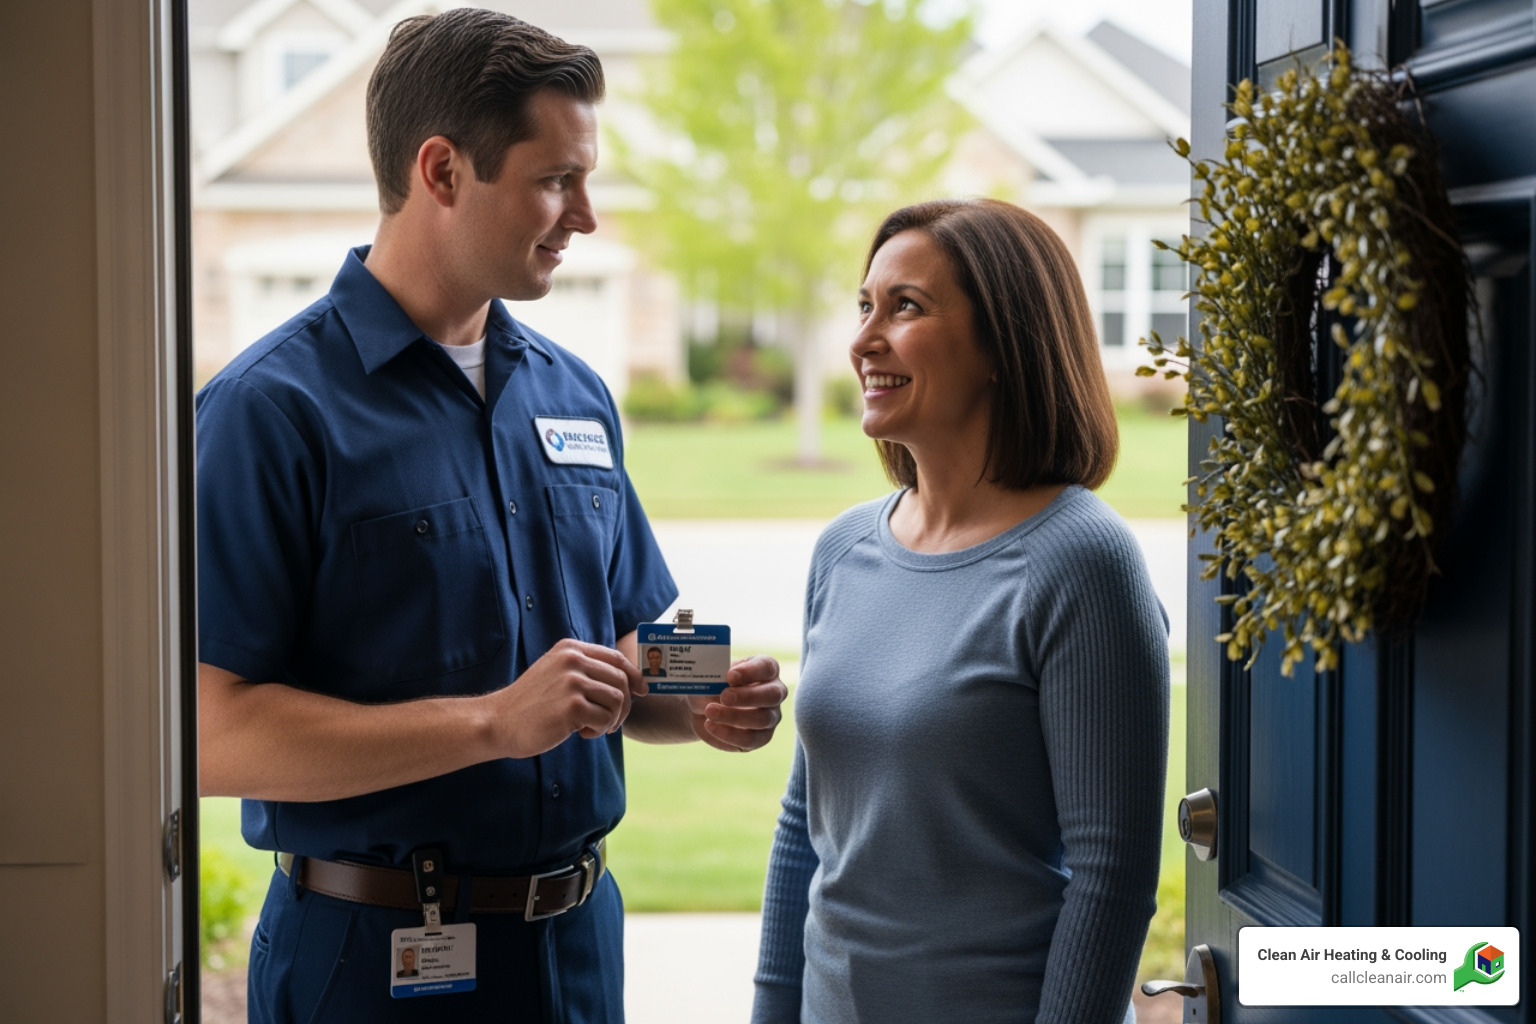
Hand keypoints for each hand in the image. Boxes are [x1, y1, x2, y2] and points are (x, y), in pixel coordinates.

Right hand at [494, 638, 644, 756]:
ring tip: (592, 727)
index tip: (642, 691)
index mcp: (570, 648)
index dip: (634, 676)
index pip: (616, 657)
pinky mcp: (572, 706)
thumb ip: (587, 670)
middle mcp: (573, 660)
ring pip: (618, 700)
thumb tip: (633, 681)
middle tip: (610, 722)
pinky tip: (582, 733)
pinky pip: (606, 719)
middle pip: (622, 680)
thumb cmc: (532, 703)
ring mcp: (572, 682)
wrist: (499, 721)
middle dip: (623, 706)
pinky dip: (599, 730)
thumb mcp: (557, 673)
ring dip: (611, 720)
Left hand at [687, 654, 786, 751]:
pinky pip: (750, 739)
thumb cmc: (713, 684)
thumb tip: (713, 684)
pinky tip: (710, 725)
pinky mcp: (761, 737)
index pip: (767, 666)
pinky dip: (729, 734)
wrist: (703, 707)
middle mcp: (774, 692)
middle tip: (724, 697)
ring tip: (710, 712)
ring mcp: (771, 716)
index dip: (751, 671)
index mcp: (764, 668)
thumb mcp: (710, 676)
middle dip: (748, 696)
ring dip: (734, 716)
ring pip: (763, 719)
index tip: (730, 675)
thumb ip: (714, 677)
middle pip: (773, 694)